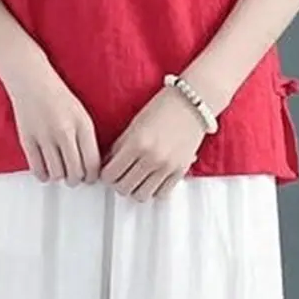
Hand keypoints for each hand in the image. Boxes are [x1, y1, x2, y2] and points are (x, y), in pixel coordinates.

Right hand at [2, 53, 100, 185]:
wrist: (32, 81)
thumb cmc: (58, 96)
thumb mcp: (82, 114)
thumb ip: (87, 139)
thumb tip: (91, 166)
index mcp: (83, 125)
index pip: (92, 163)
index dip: (92, 176)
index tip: (90, 178)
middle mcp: (65, 132)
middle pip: (75, 173)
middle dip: (77, 179)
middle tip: (76, 177)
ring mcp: (45, 137)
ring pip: (57, 174)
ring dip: (60, 177)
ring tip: (61, 171)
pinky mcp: (28, 140)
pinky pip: (38, 170)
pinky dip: (44, 175)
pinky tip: (47, 169)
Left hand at [99, 85, 207, 201]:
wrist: (192, 102)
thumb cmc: (163, 107)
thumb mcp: (134, 123)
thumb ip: (120, 145)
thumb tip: (108, 163)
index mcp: (136, 142)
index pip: (110, 174)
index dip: (106, 174)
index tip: (108, 170)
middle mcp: (151, 158)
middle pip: (123, 188)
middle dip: (118, 182)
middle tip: (120, 174)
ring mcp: (167, 166)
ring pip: (140, 196)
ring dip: (135, 188)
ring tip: (136, 178)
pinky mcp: (180, 170)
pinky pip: (161, 194)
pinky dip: (153, 189)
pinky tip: (151, 178)